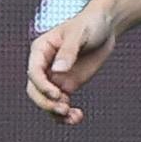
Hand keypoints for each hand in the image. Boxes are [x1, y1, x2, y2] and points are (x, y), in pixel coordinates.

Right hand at [26, 6, 116, 124]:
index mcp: (41, 50)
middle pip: (35, 91)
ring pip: (47, 101)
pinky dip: (66, 114)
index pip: (34, 72)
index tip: (57, 94)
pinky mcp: (67, 85)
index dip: (42, 86)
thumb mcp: (80, 34)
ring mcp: (55, 77)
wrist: (106, 27)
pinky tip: (77, 117)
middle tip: (64, 109)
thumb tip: (57, 70)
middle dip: (47, 103)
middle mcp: (45, 66)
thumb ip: (69, 51)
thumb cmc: (90, 24)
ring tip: (73, 117)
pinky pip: (61, 103)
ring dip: (55, 113)